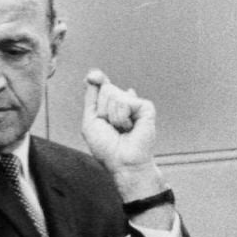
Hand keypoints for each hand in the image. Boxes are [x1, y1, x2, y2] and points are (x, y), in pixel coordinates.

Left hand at [81, 69, 161, 188]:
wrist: (123, 161)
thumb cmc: (106, 147)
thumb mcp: (91, 120)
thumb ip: (91, 97)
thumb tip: (93, 75)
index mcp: (109, 105)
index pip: (102, 84)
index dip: (96, 78)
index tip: (91, 77)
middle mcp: (123, 101)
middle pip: (105, 88)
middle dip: (102, 111)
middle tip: (111, 127)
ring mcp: (135, 104)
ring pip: (114, 95)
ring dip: (112, 118)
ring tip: (121, 130)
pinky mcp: (146, 107)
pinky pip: (125, 102)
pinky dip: (123, 118)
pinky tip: (130, 128)